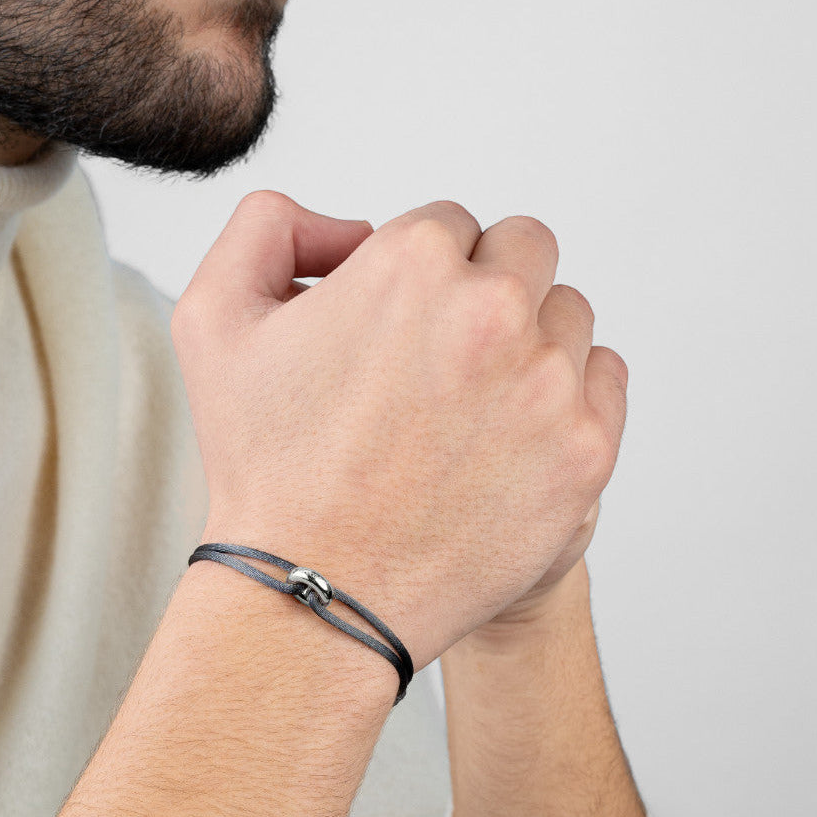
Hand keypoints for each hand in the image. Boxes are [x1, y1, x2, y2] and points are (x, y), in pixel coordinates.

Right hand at [172, 192, 626, 672]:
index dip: (413, 280)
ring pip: (567, 316)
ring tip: (464, 412)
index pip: (448, 226)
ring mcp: (549, 384)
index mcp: (413, 263)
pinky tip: (506, 437)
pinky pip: (604, 380)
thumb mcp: (212, 321)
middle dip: (481, 290)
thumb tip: (352, 227)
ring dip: (526, 343)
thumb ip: (268, 229)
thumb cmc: (263, 468)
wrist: (314, 590)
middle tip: (435, 363)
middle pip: (522, 253)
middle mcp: (493, 310)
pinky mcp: (585, 452)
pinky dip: (566, 396)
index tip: (392, 335)